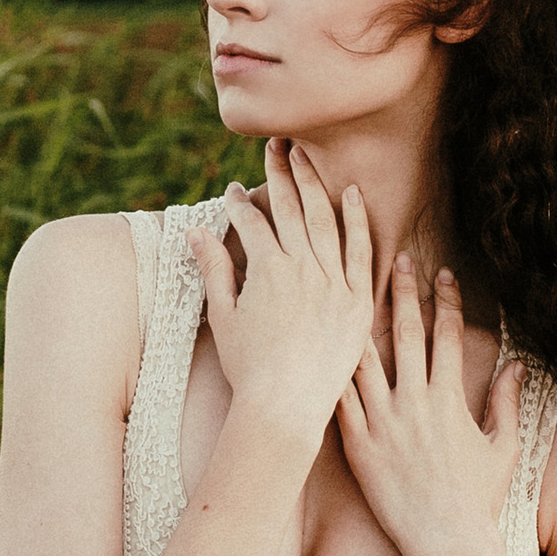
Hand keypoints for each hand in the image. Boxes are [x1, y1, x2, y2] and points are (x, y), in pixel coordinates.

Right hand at [190, 140, 375, 450]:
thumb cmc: (249, 367)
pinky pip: (361, 251)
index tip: (235, 190)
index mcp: (267, 270)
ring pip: (325, 220)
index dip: (241, 204)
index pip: (254, 222)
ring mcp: (334, 283)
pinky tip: (352, 193)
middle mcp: (302, 268)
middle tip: (276, 147)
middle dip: (281, 174)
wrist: (285, 407)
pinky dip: (357, 219)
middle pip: (291, 209)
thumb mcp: (224, 316)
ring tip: (306, 158)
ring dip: (314, 184)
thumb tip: (195, 232)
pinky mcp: (359, 301)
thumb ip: (214, 269)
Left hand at [337, 260, 522, 555]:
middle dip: (402, 293)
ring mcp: (382, 423)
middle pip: (404, 335)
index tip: (443, 272)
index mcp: (449, 399)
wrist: (447, 544)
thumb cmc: (477, 500)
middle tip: (396, 258)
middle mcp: (414, 403)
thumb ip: (507, 401)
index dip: (445, 300)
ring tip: (346, 288)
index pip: (447, 335)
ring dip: (356, 321)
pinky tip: (316, 344)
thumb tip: (519, 364)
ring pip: (364, 359)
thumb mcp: (502, 447)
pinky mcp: (357, 445)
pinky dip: (330, 371)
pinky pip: (339, 400)